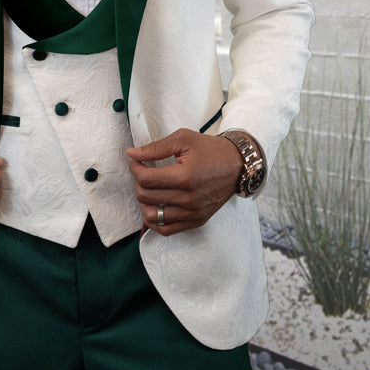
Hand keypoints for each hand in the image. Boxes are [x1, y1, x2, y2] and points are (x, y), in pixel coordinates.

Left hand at [126, 129, 242, 235]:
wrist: (237, 165)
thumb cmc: (210, 149)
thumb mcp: (183, 140)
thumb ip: (156, 148)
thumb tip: (132, 153)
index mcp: (185, 177)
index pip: (146, 179)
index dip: (135, 168)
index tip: (136, 160)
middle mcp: (189, 199)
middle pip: (146, 197)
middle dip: (138, 182)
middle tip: (144, 171)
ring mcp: (193, 213)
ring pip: (152, 216)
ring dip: (144, 202)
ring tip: (149, 189)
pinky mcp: (197, 221)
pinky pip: (166, 229)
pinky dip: (155, 221)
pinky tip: (155, 206)